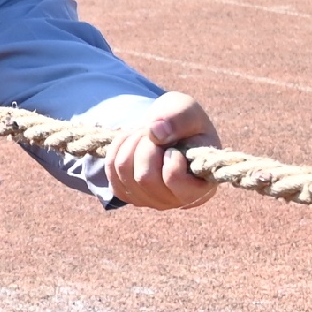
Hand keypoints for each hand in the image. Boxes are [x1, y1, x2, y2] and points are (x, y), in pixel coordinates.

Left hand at [103, 92, 221, 210]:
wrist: (167, 128)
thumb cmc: (185, 123)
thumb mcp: (189, 110)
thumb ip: (180, 118)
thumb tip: (156, 133)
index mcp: (201, 186)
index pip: (173, 179)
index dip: (170, 156)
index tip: (175, 146)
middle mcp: (175, 201)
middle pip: (144, 177)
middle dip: (147, 146)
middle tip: (157, 134)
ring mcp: (149, 200)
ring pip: (124, 172)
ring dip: (132, 144)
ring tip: (147, 136)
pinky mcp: (128, 194)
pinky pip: (111, 170)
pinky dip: (118, 148)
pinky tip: (133, 142)